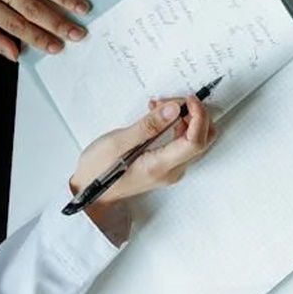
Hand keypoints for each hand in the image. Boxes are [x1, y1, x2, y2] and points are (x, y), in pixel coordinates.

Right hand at [71, 96, 217, 210]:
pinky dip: (178, 125)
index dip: (199, 116)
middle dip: (193, 114)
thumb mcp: (117, 143)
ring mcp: (172, 169)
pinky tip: (159, 116)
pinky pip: (183, 142)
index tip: (189, 100)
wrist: (90, 193)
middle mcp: (172, 170)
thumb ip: (148, 126)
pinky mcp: (168, 164)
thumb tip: (174, 110)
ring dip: (185, 118)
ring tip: (159, 106)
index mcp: (160, 166)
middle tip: (170, 102)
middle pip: (202, 139)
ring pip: (195, 139)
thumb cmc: (98, 171)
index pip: (196, 141)